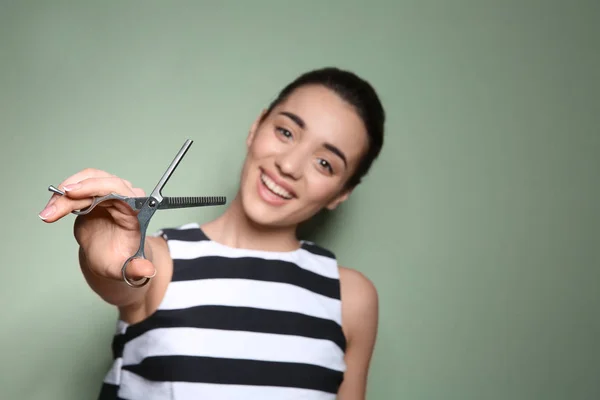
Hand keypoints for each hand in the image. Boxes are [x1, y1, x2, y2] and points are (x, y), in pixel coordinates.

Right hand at [40, 168, 155, 281]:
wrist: (114, 257)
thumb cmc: (122, 260)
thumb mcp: (128, 269)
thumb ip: (137, 269)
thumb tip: (147, 271)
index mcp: (137, 211)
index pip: (118, 189)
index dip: (95, 186)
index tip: (72, 193)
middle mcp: (127, 196)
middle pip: (98, 182)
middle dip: (72, 194)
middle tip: (51, 211)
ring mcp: (111, 192)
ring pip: (86, 181)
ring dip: (64, 194)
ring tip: (48, 213)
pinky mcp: (97, 194)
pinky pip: (79, 187)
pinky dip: (63, 197)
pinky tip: (52, 210)